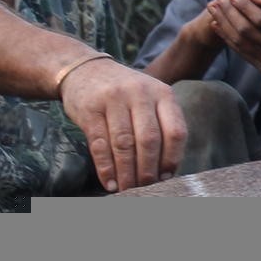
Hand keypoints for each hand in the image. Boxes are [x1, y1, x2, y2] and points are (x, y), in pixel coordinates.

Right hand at [58, 57, 188, 191]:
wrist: (85, 70)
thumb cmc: (125, 93)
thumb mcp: (150, 98)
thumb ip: (161, 126)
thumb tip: (167, 171)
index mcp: (163, 93)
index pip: (175, 131)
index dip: (172, 159)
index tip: (166, 177)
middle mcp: (140, 94)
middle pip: (149, 140)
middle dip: (148, 170)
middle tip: (145, 189)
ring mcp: (113, 100)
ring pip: (124, 144)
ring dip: (127, 172)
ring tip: (128, 189)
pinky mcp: (90, 109)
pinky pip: (100, 144)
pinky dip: (106, 168)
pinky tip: (110, 183)